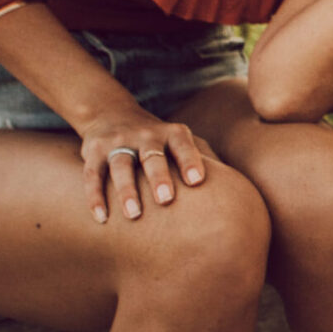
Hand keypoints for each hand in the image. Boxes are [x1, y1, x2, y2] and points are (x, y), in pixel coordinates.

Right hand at [74, 106, 207, 222]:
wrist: (111, 113)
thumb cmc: (159, 139)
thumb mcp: (182, 140)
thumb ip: (206, 157)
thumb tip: (239, 185)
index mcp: (173, 133)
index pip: (183, 144)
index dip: (191, 161)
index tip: (198, 182)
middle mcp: (146, 134)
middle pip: (152, 155)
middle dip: (160, 176)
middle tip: (166, 200)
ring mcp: (118, 142)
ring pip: (121, 165)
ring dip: (127, 190)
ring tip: (134, 214)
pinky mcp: (93, 151)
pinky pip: (94, 175)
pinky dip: (96, 196)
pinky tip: (101, 218)